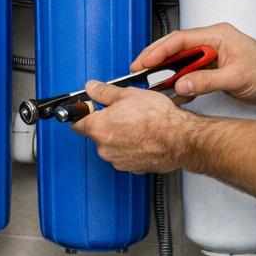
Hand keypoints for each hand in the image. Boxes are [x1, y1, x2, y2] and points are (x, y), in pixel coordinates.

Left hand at [70, 80, 195, 173]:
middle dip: (106, 125)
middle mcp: (104, 148)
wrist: (179, 138)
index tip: (87, 109)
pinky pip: (126, 156)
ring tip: (137, 125)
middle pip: (96, 135)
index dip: (83, 114)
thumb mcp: (128, 94)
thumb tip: (92, 87)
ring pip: (112, 146)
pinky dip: (132, 148)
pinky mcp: (132, 168)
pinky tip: (144, 138)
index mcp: (98, 128)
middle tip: (122, 113)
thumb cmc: (158, 118)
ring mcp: (118, 161)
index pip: (76, 123)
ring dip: (120, 137)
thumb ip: (104, 92)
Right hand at [133, 22, 255, 105]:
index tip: (145, 61)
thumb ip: (207, 81)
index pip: (181, 40)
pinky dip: (180, 82)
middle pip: (176, 49)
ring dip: (167, 73)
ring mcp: (213, 56)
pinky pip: (190, 74)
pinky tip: (173, 92)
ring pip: (182, 62)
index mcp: (217, 35)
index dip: (159, 50)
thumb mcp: (236, 77)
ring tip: (151, 84)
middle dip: (156, 60)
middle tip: (139, 71)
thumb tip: (182, 84)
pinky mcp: (214, 70)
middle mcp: (213, 43)